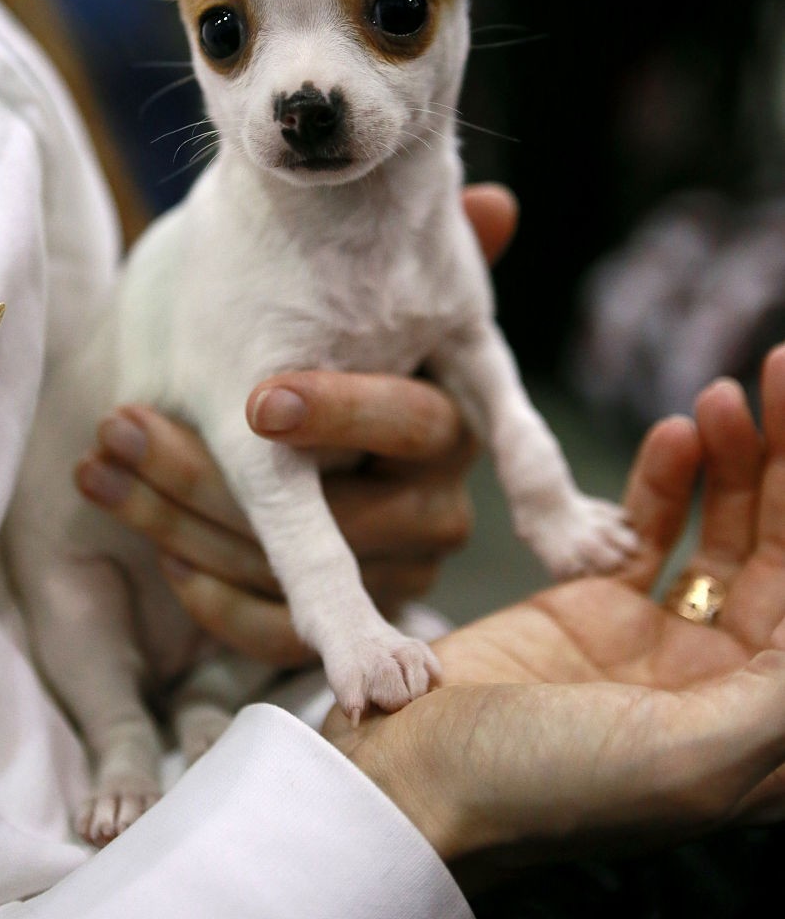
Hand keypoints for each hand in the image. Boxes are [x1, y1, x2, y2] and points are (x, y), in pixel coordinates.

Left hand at [75, 183, 516, 664]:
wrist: (301, 404)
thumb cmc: (330, 335)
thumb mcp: (375, 290)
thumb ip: (440, 251)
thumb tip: (493, 207)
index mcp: (452, 425)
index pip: (411, 426)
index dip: (341, 415)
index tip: (261, 401)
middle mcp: (439, 507)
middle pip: (338, 518)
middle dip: (209, 475)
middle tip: (119, 425)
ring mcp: (395, 571)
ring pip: (291, 578)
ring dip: (180, 523)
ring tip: (103, 461)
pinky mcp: (336, 616)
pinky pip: (278, 635)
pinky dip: (217, 601)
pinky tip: (158, 550)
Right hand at [323, 344, 784, 869]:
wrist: (414, 775)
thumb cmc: (542, 789)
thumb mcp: (683, 762)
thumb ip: (772, 701)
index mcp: (762, 726)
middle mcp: (723, 682)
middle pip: (779, 551)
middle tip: (777, 372)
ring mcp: (659, 641)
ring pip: (721, 531)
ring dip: (732, 459)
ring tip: (717, 395)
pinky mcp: (596, 606)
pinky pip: (647, 528)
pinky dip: (664, 478)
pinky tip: (671, 432)